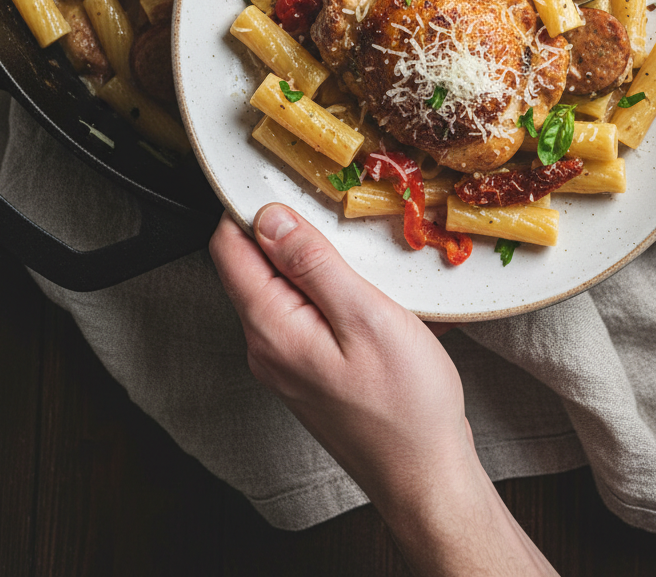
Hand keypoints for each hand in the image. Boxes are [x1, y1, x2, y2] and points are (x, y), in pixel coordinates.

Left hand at [209, 206, 557, 576]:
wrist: (427, 477)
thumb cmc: (407, 405)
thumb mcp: (365, 316)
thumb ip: (313, 264)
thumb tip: (269, 218)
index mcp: (272, 328)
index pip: (228, 248)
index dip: (248, 205)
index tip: (282, 178)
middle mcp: (266, 348)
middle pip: (251, 265)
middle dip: (283, 229)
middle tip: (330, 206)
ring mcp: (285, 364)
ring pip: (279, 288)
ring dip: (309, 261)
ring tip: (355, 249)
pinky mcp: (308, 373)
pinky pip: (301, 314)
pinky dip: (325, 290)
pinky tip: (363, 290)